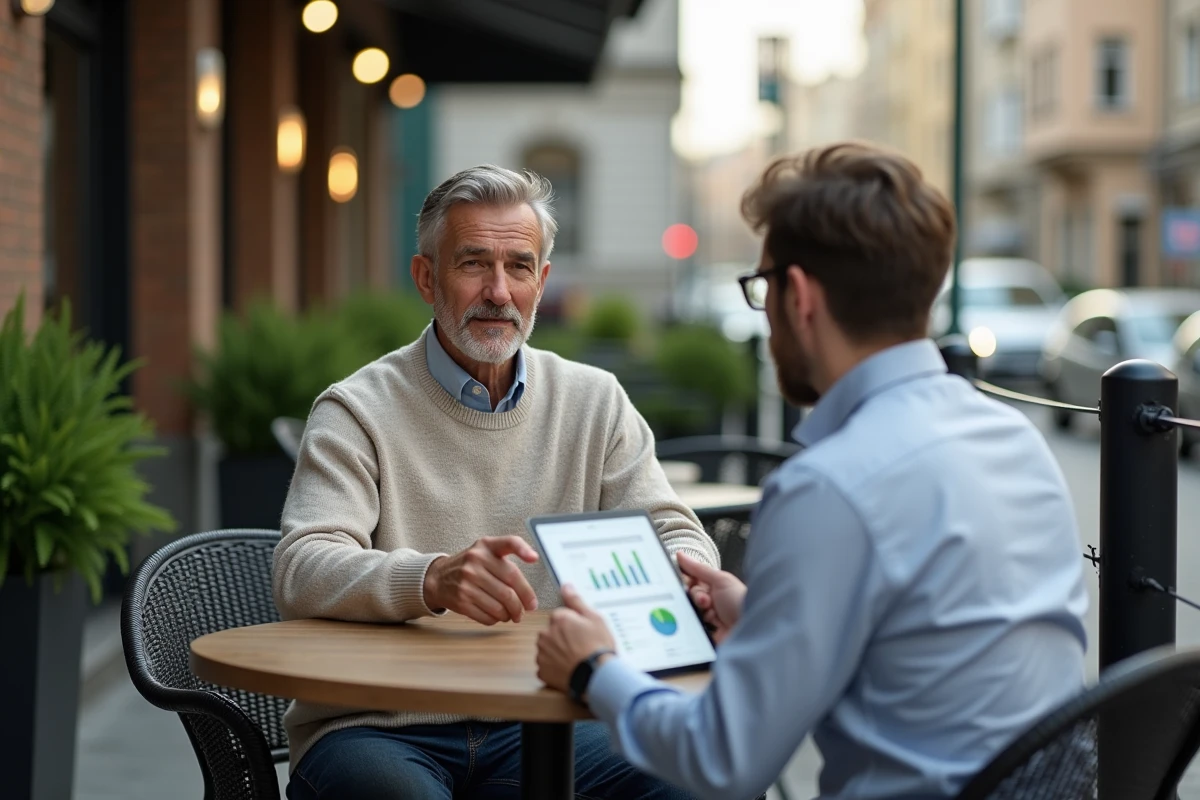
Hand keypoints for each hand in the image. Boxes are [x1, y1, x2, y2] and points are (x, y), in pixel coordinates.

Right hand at [423, 536, 539, 624]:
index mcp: (486, 546)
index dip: (522, 549)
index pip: (508, 542)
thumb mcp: (486, 551)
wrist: (439, 578)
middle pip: (509, 588)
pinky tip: (497, 615)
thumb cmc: (471, 565)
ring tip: (512, 614)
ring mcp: (466, 582)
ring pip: (500, 606)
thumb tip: (534, 563)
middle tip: (526, 609)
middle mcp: (475, 561)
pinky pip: (487, 617)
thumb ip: (508, 555)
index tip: (534, 558)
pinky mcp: (461, 601)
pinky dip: (497, 619)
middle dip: (522, 604)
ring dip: (510, 614)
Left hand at [536, 584, 616, 692]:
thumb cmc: (598, 648)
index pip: (560, 616)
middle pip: (552, 632)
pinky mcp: (542, 671)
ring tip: (576, 658)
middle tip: (580, 646)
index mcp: (558, 619)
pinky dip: (555, 668)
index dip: (573, 625)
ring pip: (548, 649)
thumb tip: (566, 586)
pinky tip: (569, 668)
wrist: (596, 676)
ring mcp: (542, 654)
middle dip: (563, 637)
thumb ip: (576, 601)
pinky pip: (547, 666)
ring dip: (558, 652)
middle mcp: (546, 634)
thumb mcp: (594, 618)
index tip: (582, 632)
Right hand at [677, 552, 745, 644]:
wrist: (751, 629)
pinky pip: (692, 628)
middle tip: (707, 601)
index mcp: (715, 586)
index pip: (693, 580)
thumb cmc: (740, 601)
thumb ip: (699, 569)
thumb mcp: (720, 580)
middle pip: (691, 596)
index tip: (688, 581)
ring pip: (690, 612)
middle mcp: (712, 601)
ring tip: (713, 615)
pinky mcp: (706, 634)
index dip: (688, 581)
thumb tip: (680, 554)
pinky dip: (696, 626)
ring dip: (700, 612)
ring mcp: (709, 618)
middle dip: (698, 598)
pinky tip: (708, 625)